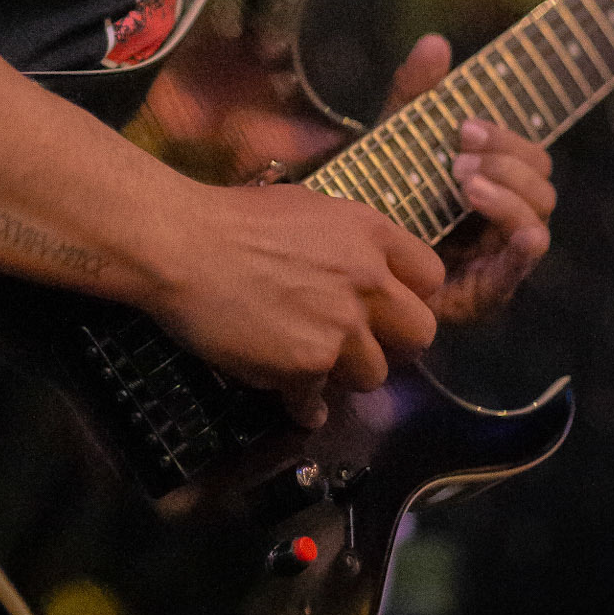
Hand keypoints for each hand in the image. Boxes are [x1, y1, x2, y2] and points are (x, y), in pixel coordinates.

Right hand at [150, 181, 444, 428]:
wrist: (183, 245)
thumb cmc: (232, 219)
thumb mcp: (306, 210)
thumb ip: (346, 245)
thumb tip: (360, 275)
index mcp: (370, 234)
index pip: (430, 276)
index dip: (411, 295)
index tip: (386, 306)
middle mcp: (367, 281)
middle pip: (420, 333)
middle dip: (392, 343)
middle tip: (359, 343)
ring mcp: (340, 327)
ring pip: (373, 375)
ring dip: (344, 374)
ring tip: (309, 362)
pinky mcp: (307, 365)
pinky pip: (318, 403)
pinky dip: (302, 405)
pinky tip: (287, 397)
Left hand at [384, 33, 553, 324]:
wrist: (339, 260)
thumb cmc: (376, 198)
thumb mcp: (393, 142)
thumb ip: (415, 97)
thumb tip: (436, 42)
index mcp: (494, 181)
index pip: (528, 155)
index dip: (505, 137)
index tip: (462, 126)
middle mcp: (504, 219)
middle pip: (540, 185)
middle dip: (507, 164)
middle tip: (458, 159)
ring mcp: (498, 258)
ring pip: (536, 222)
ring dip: (509, 198)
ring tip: (465, 186)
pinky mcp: (485, 293)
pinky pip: (518, 272)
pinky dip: (523, 249)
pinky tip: (518, 234)